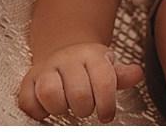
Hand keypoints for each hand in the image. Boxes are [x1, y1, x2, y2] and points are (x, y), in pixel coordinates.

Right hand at [17, 42, 142, 123]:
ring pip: (50, 92)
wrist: (64, 50)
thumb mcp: (107, 66)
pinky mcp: (29, 79)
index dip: (107, 104)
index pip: (104, 80)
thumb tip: (137, 74)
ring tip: (66, 107)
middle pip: (78, 92)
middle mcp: (69, 58)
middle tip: (85, 108)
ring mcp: (47, 67)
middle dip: (84, 108)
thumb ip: (120, 74)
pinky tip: (47, 109)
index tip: (106, 116)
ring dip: (60, 108)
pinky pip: (28, 100)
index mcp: (93, 55)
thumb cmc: (90, 66)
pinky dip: (38, 111)